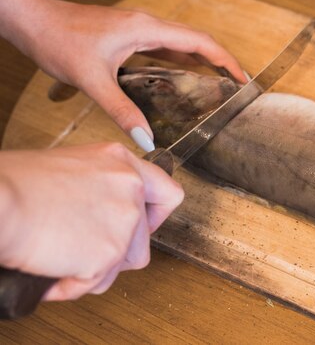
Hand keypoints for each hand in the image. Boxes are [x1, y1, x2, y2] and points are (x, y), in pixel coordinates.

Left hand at [0, 0, 245, 150]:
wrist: (32, 20)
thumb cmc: (58, 39)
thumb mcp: (92, 80)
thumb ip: (122, 111)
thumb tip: (148, 140)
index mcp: (146, 29)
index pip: (199, 42)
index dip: (225, 60)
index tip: (242, 78)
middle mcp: (147, 25)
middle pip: (195, 41)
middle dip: (219, 62)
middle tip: (236, 86)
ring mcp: (138, 29)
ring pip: (180, 44)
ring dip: (200, 61)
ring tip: (216, 85)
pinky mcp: (128, 35)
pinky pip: (163, 48)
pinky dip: (179, 62)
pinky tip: (179, 80)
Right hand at [0, 143, 183, 300]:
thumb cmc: (16, 184)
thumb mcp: (71, 167)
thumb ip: (100, 185)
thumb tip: (100, 211)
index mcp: (121, 162)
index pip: (167, 193)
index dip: (155, 216)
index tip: (139, 225)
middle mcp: (131, 188)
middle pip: (145, 237)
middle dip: (118, 251)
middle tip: (85, 249)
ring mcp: (124, 221)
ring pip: (126, 262)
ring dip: (98, 269)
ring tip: (64, 259)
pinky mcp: (110, 253)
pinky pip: (97, 283)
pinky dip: (73, 284)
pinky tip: (52, 271)